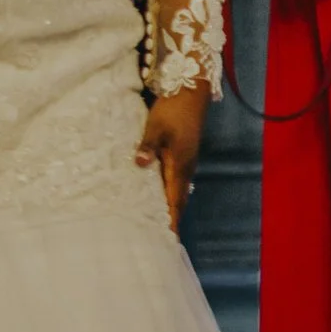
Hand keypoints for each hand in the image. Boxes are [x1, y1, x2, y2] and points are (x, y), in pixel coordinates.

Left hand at [136, 84, 208, 229]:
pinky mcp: (183, 153)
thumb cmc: (172, 110)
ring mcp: (186, 161)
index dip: (172, 220)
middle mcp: (185, 167)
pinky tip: (157, 193)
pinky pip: (175, 180)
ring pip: (177, 190)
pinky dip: (168, 192)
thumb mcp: (156, 127)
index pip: (175, 201)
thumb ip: (147, 147)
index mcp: (180, 165)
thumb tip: (139, 164)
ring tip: (157, 222)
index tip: (169, 239)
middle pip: (178, 199)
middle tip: (160, 238)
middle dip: (171, 219)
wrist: (191, 92)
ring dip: (169, 206)